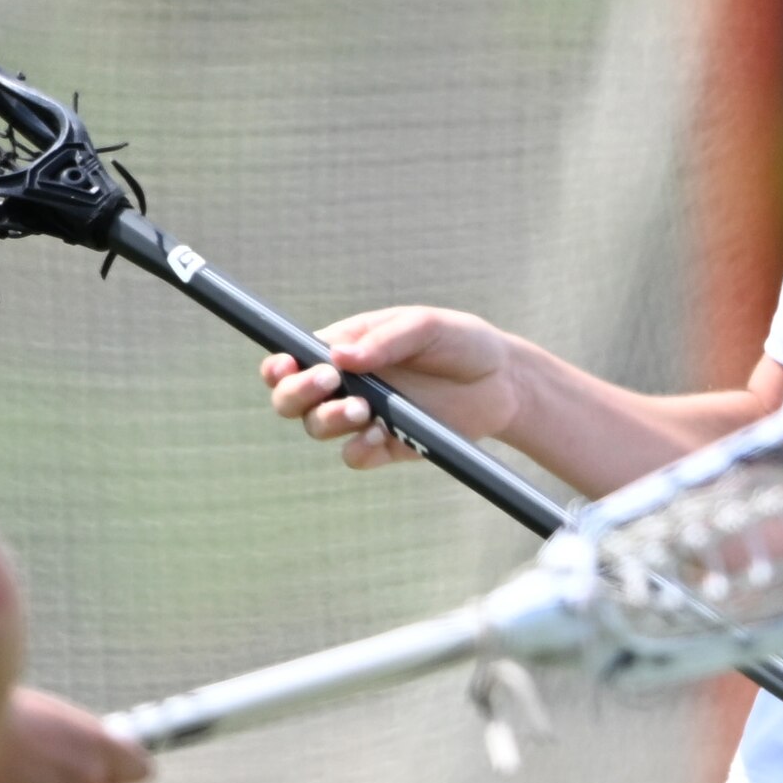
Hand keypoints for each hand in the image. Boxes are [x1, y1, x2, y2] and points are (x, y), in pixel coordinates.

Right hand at [262, 306, 514, 471]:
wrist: (504, 382)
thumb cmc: (461, 342)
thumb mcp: (426, 327)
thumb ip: (384, 340)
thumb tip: (339, 356)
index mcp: (345, 349)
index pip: (292, 359)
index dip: (278, 365)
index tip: (286, 364)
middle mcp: (346, 384)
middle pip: (291, 399)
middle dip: (297, 394)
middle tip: (330, 383)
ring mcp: (364, 417)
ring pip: (318, 428)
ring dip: (330, 419)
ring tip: (364, 408)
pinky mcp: (387, 445)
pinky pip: (356, 455)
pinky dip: (360, 448)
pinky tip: (383, 434)